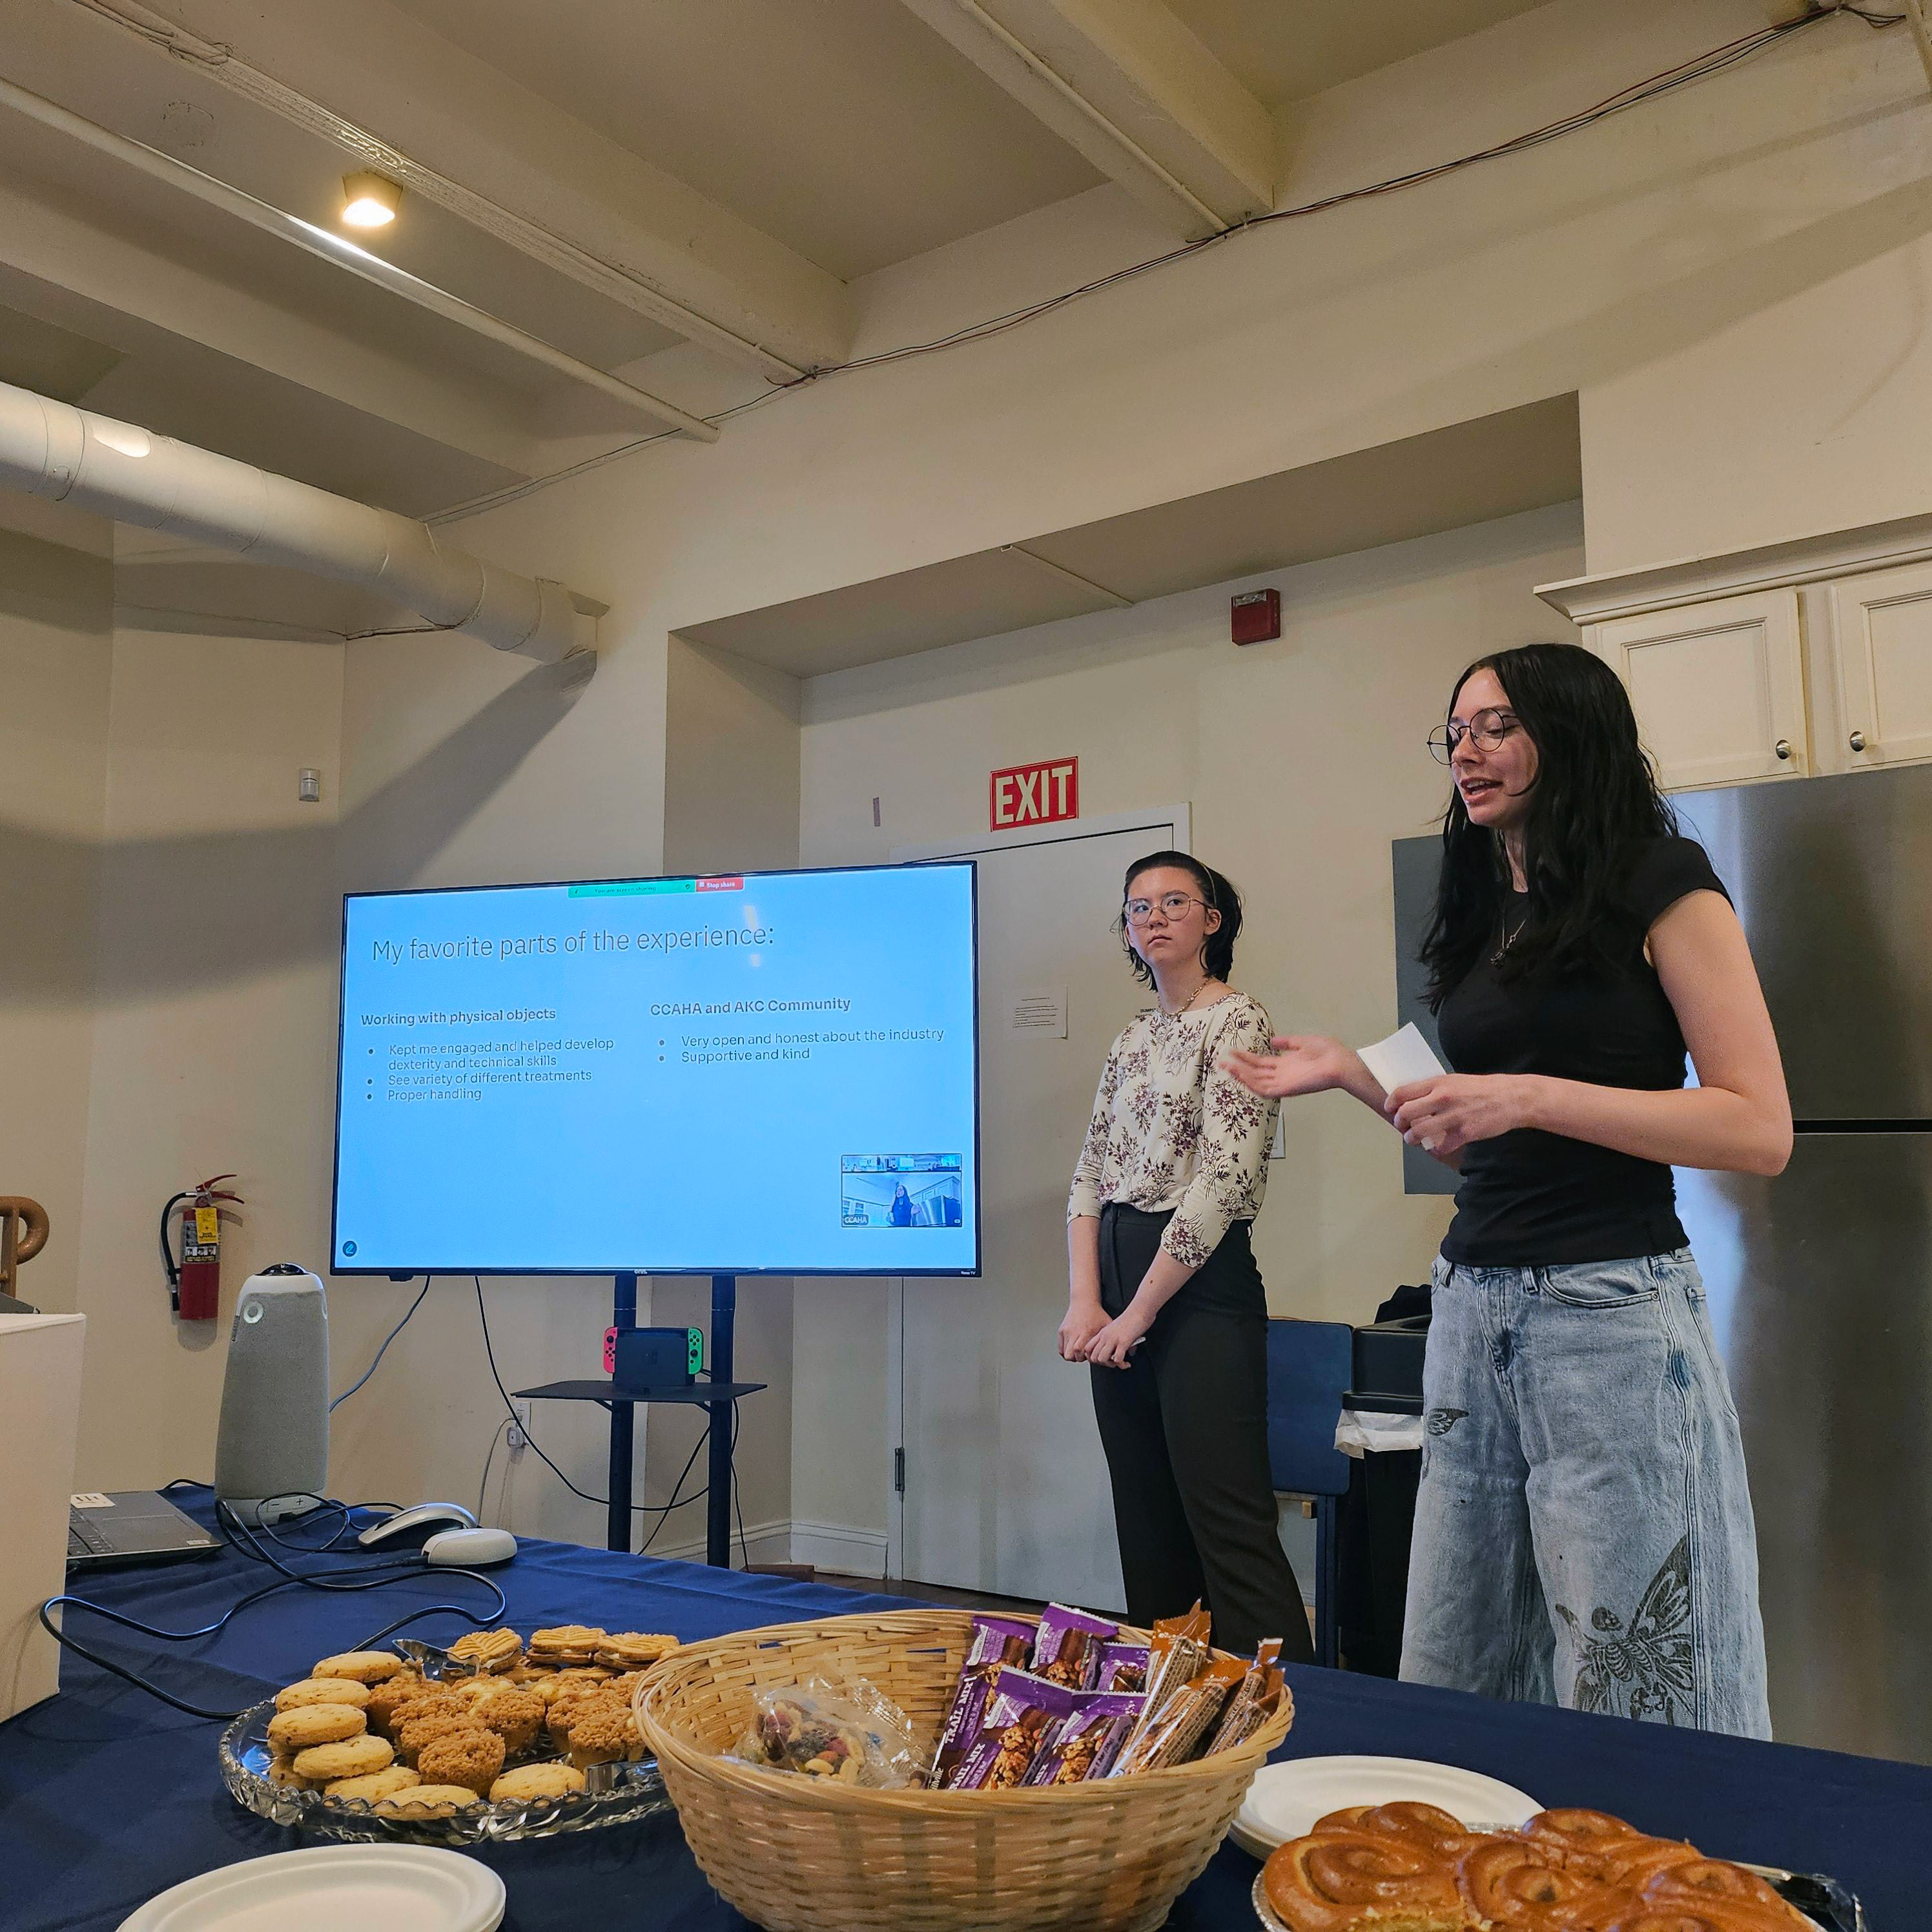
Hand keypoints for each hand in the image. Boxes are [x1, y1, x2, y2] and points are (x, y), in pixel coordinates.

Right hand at [1057, 1297, 1109, 1361]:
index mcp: (1086, 1331)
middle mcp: (1074, 1331)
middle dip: (1077, 1358)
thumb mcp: (1107, 1325)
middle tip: (1084, 1355)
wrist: (1084, 1301)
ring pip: (1064, 1353)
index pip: (1079, 1351)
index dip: (1084, 1357)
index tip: (1089, 1355)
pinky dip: (1066, 1350)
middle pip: (1070, 1354)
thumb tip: (1117, 1352)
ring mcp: (1066, 1331)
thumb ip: (1110, 1339)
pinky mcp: (1061, 1330)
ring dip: (1072, 1355)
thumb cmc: (1097, 1313)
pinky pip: (1060, 1348)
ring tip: (1079, 1351)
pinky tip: (1073, 1347)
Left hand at [1084, 1302, 1153, 1369]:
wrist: (1140, 1311)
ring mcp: (1113, 1339)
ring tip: (1119, 1363)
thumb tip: (1123, 1353)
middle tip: (1113, 1363)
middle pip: (1093, 1357)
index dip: (1093, 1358)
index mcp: (1102, 1333)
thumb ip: (1116, 1340)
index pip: (1087, 1349)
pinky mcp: (1123, 1342)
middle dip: (1103, 1364)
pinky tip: (1127, 1363)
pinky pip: (1117, 1359)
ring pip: (1102, 1359)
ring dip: (1111, 1365)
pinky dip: (1122, 1364)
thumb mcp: (1117, 1329)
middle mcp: (1105, 1336)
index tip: (1103, 1359)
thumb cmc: (1131, 1318)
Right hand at [1222, 1034, 1361, 1099]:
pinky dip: (1251, 1082)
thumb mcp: (1303, 1042)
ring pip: (1256, 1081)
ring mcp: (1283, 1083)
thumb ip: (1287, 1043)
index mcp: (1286, 1065)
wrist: (1340, 1063)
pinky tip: (1240, 1074)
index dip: (1246, 1058)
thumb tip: (1273, 1040)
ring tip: (1227, 1065)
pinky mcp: (1286, 1089)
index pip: (1261, 1063)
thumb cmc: (1328, 1053)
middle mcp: (1282, 1075)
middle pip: (1255, 1073)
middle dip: (1238, 1067)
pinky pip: (1264, 1088)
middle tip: (1222, 1061)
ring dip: (1241, 1074)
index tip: (1232, 1051)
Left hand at [1386, 1074, 1535, 1156]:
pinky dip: (1436, 1149)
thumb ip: (1436, 1088)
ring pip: (1419, 1132)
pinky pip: (1441, 1147)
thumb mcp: (1456, 1080)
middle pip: (1406, 1113)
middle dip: (1399, 1123)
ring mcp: (1453, 1117)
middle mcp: (1442, 1098)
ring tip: (1413, 1139)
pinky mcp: (1464, 1133)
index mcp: (1438, 1083)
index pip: (1403, 1093)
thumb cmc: (1484, 1088)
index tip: (1389, 1109)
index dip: (1391, 1103)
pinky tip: (1437, 1147)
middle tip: (1401, 1126)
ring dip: (1412, 1138)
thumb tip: (1416, 1099)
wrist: (1512, 1098)